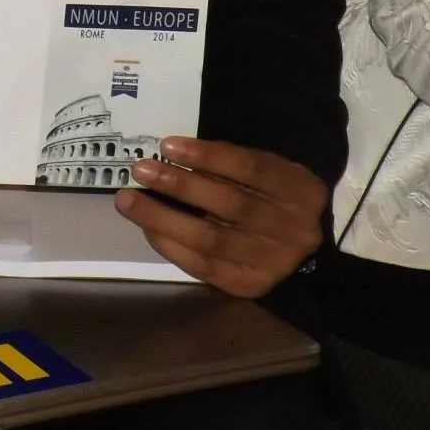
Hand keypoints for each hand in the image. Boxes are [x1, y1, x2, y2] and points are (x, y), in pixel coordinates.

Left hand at [114, 137, 326, 298]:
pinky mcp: (248, 284)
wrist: (299, 249)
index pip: (251, 169)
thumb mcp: (264, 171)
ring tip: (129, 201)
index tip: (168, 145)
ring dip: (162, 218)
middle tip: (141, 170)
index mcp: (300, 190)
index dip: (208, 156)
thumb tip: (172, 155)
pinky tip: (148, 228)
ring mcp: (271, 262)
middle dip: (179, 186)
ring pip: (210, 240)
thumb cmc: (270, 197)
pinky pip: (202, 266)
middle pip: (230, 205)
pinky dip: (170, 245)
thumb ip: (228, 163)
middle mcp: (292, 229)